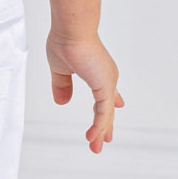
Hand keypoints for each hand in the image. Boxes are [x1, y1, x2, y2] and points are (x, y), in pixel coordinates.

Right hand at [45, 29, 123, 153]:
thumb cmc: (65, 42)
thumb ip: (62, 86)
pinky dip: (98, 126)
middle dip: (105, 126)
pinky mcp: (105, 86)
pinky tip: (92, 137)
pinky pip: (103, 113)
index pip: (105, 94)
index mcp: (97, 72)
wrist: (70, 31)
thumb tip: (61, 102)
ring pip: (106, 114)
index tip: (118, 109)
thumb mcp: (60, 69)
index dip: (109, 104)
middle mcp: (106, 77)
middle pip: (107, 108)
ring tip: (96, 147)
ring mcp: (107, 82)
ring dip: (100, 132)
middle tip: (104, 141)